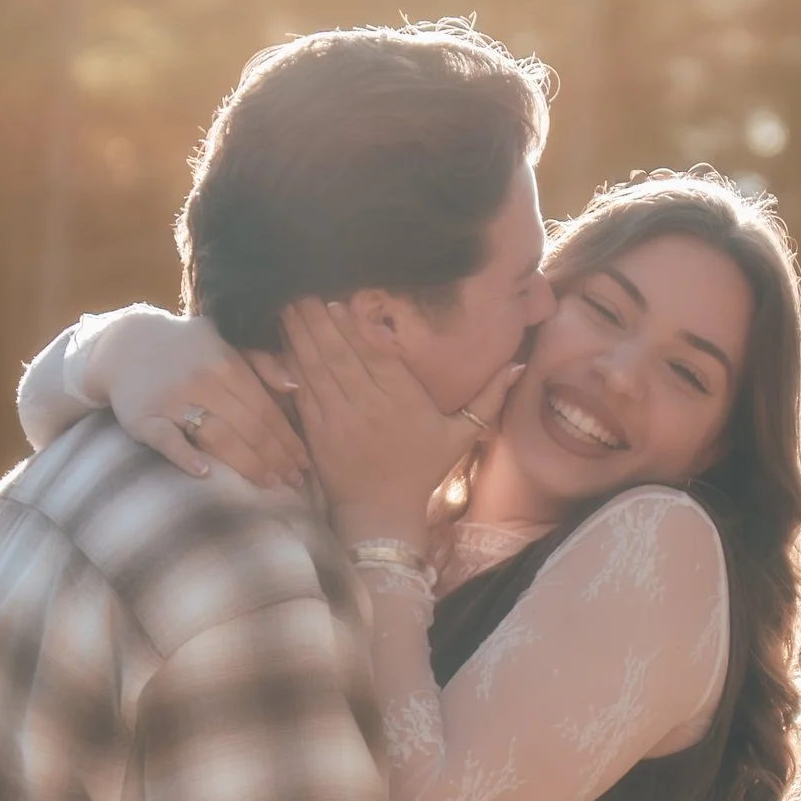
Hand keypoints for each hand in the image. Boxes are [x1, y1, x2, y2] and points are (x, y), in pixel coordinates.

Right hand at [90, 307, 309, 490]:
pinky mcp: (144, 418)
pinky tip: (205, 474)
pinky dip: (185, 457)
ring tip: (268, 483)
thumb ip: (261, 360)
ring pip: (217, 437)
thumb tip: (295, 386)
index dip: (287, 438)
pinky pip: (167, 441)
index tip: (302, 461)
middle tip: (292, 480)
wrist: (126, 345)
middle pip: (248, 427)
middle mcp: (202, 382)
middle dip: (275, 457)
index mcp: (226, 364)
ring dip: (247, 464)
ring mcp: (172, 401)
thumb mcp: (224, 342)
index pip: (266, 409)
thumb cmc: (186, 349)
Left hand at [281, 298, 519, 547]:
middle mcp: (370, 405)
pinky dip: (291, 366)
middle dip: (319, 318)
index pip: (376, 353)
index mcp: (403, 400)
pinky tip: (283, 342)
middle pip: (341, 353)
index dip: (355, 324)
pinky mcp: (317, 432)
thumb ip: (488, 399)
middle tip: (301, 287)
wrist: (381, 514)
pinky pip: (303, 391)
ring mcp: (339, 418)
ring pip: (317, 367)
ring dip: (300, 333)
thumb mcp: (461, 436)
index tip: (340, 296)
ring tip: (288, 304)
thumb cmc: (420, 472)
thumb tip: (517, 365)